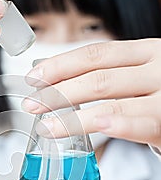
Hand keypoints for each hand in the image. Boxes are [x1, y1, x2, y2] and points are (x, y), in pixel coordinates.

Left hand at [22, 39, 160, 150]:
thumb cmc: (160, 96)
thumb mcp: (141, 75)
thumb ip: (109, 74)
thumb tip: (57, 78)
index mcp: (146, 51)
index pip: (96, 54)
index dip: (61, 65)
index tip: (34, 77)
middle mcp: (157, 68)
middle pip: (98, 78)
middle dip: (59, 92)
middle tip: (32, 105)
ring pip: (111, 103)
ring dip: (72, 117)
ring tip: (46, 126)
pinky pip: (136, 124)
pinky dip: (111, 126)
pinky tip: (88, 128)